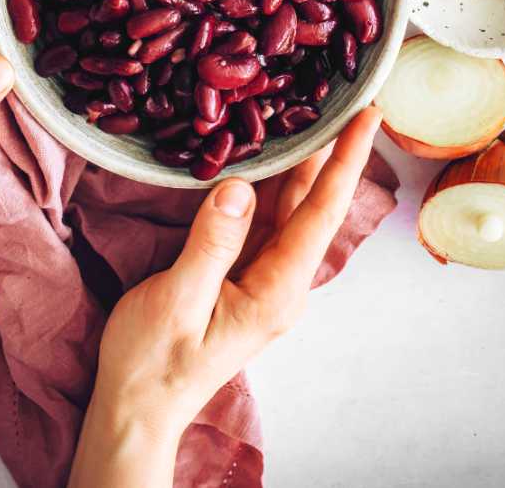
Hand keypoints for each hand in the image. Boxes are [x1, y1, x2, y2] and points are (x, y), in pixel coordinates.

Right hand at [68, 107, 381, 487]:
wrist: (137, 407)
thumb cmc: (154, 362)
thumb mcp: (177, 299)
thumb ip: (211, 243)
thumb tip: (239, 188)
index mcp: (276, 291)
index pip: (321, 212)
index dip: (346, 160)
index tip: (367, 116)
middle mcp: (280, 282)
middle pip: (312, 204)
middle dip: (332, 150)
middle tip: (344, 97)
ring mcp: (262, 278)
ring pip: (288, 207)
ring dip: (299, 162)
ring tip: (310, 111)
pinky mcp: (241, 275)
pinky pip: (262, 218)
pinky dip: (267, 182)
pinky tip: (264, 155)